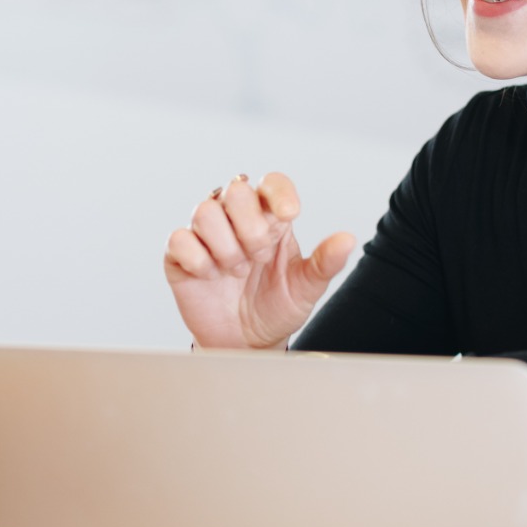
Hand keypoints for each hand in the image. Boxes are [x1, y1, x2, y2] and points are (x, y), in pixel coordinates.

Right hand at [163, 173, 355, 349]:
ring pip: (205, 211)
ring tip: (236, 271)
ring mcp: (206, 235)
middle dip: (250, 226)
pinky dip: (198, 259)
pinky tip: (211, 276)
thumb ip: (325, 263)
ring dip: (225, 246)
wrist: (246, 343)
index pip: (271, 183)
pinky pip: (179, 239)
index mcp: (270, 218)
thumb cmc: (276, 308)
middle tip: (259, 257)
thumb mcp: (305, 288)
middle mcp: (236, 219)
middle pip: (235, 190)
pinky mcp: (179, 255)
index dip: (278, 192)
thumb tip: (347, 240)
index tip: (290, 215)